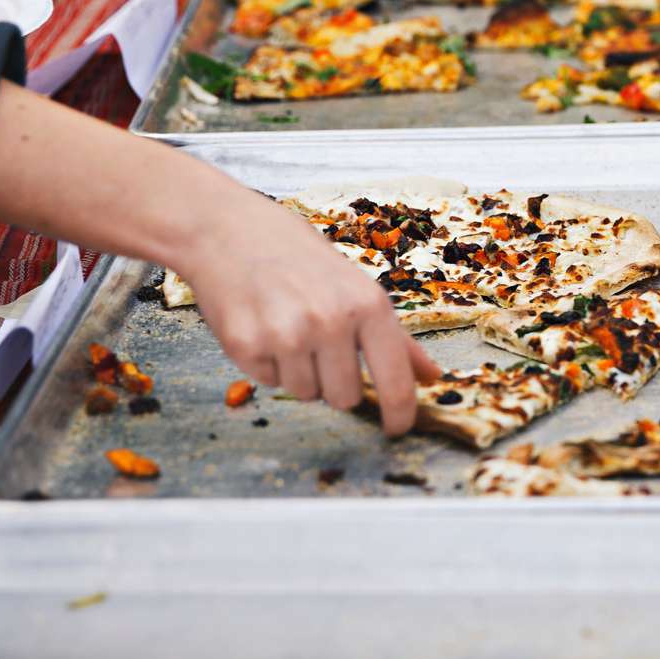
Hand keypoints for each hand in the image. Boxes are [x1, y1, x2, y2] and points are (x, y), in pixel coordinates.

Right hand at [174, 188, 439, 436]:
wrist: (226, 229)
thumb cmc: (297, 256)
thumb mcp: (356, 287)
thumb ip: (396, 339)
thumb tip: (433, 377)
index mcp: (367, 305)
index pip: (394, 379)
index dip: (399, 414)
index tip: (397, 429)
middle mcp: (330, 321)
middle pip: (346, 398)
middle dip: (335, 381)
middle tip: (318, 342)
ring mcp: (287, 335)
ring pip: (306, 394)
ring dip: (299, 371)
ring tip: (286, 326)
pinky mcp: (247, 346)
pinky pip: (269, 382)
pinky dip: (267, 363)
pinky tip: (261, 325)